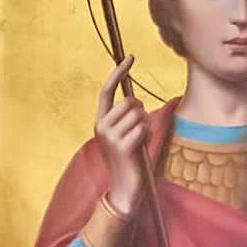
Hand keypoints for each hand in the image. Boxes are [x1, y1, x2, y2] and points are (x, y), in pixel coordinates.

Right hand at [95, 55, 143, 216]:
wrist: (122, 189)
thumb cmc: (127, 161)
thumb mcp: (123, 136)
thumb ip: (125, 118)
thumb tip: (134, 100)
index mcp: (99, 122)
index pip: (107, 91)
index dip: (119, 73)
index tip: (130, 56)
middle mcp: (101, 127)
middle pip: (129, 101)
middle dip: (141, 112)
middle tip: (140, 130)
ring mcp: (109, 136)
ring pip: (138, 114)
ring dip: (146, 125)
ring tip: (140, 140)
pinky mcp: (121, 145)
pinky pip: (143, 128)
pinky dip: (147, 135)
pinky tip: (141, 147)